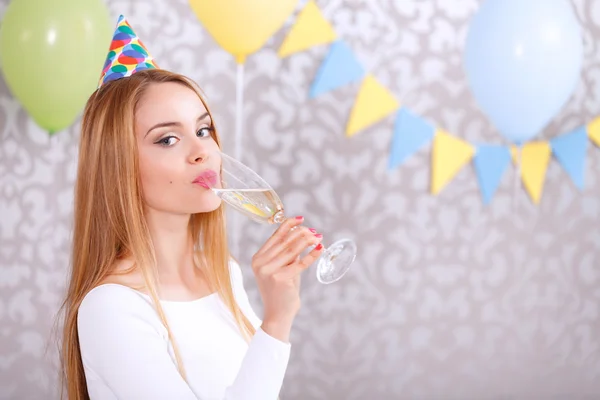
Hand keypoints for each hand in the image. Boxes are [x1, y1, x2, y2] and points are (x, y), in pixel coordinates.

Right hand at [251, 216, 323, 341]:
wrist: (278, 314)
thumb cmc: (282, 290)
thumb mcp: (283, 268)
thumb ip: (289, 253)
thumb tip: (303, 235)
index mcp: (258, 258)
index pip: (275, 237)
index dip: (289, 225)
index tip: (301, 219)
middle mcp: (260, 263)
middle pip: (284, 241)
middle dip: (301, 233)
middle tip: (314, 231)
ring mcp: (268, 271)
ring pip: (292, 250)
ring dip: (307, 241)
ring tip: (318, 237)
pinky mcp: (280, 278)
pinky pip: (299, 263)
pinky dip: (312, 254)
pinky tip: (320, 248)